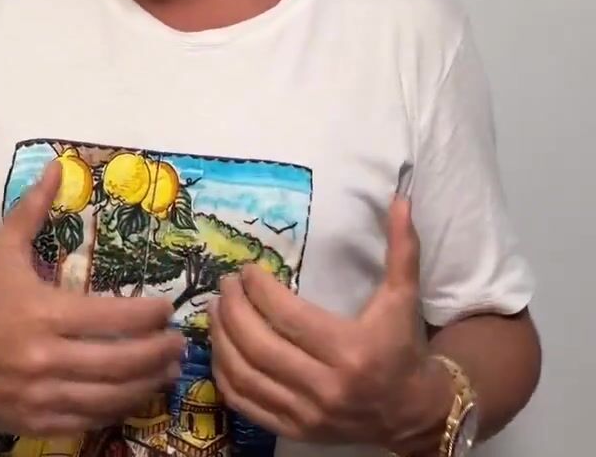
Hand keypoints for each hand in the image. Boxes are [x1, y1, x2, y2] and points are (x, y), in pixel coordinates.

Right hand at [0, 161, 184, 435]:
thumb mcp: (2, 248)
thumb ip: (33, 208)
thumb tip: (58, 166)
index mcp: (42, 313)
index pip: (108, 318)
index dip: (146, 315)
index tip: (167, 308)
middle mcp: (45, 358)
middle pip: (117, 362)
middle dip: (157, 352)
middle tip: (180, 342)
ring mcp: (41, 396)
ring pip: (108, 397)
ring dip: (147, 384)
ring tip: (170, 369)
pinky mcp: (37, 422)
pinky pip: (88, 420)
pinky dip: (118, 409)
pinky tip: (137, 394)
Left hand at [209, 194, 450, 449]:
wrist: (414, 412)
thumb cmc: (403, 346)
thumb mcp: (404, 296)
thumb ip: (402, 247)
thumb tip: (401, 198)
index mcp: (350, 350)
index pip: (289, 317)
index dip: (260, 291)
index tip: (247, 269)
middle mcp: (326, 387)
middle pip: (260, 346)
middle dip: (233, 311)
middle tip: (224, 285)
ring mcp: (307, 414)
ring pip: (246, 376)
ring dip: (222, 340)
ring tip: (216, 310)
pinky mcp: (296, 431)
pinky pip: (246, 404)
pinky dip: (225, 376)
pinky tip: (219, 349)